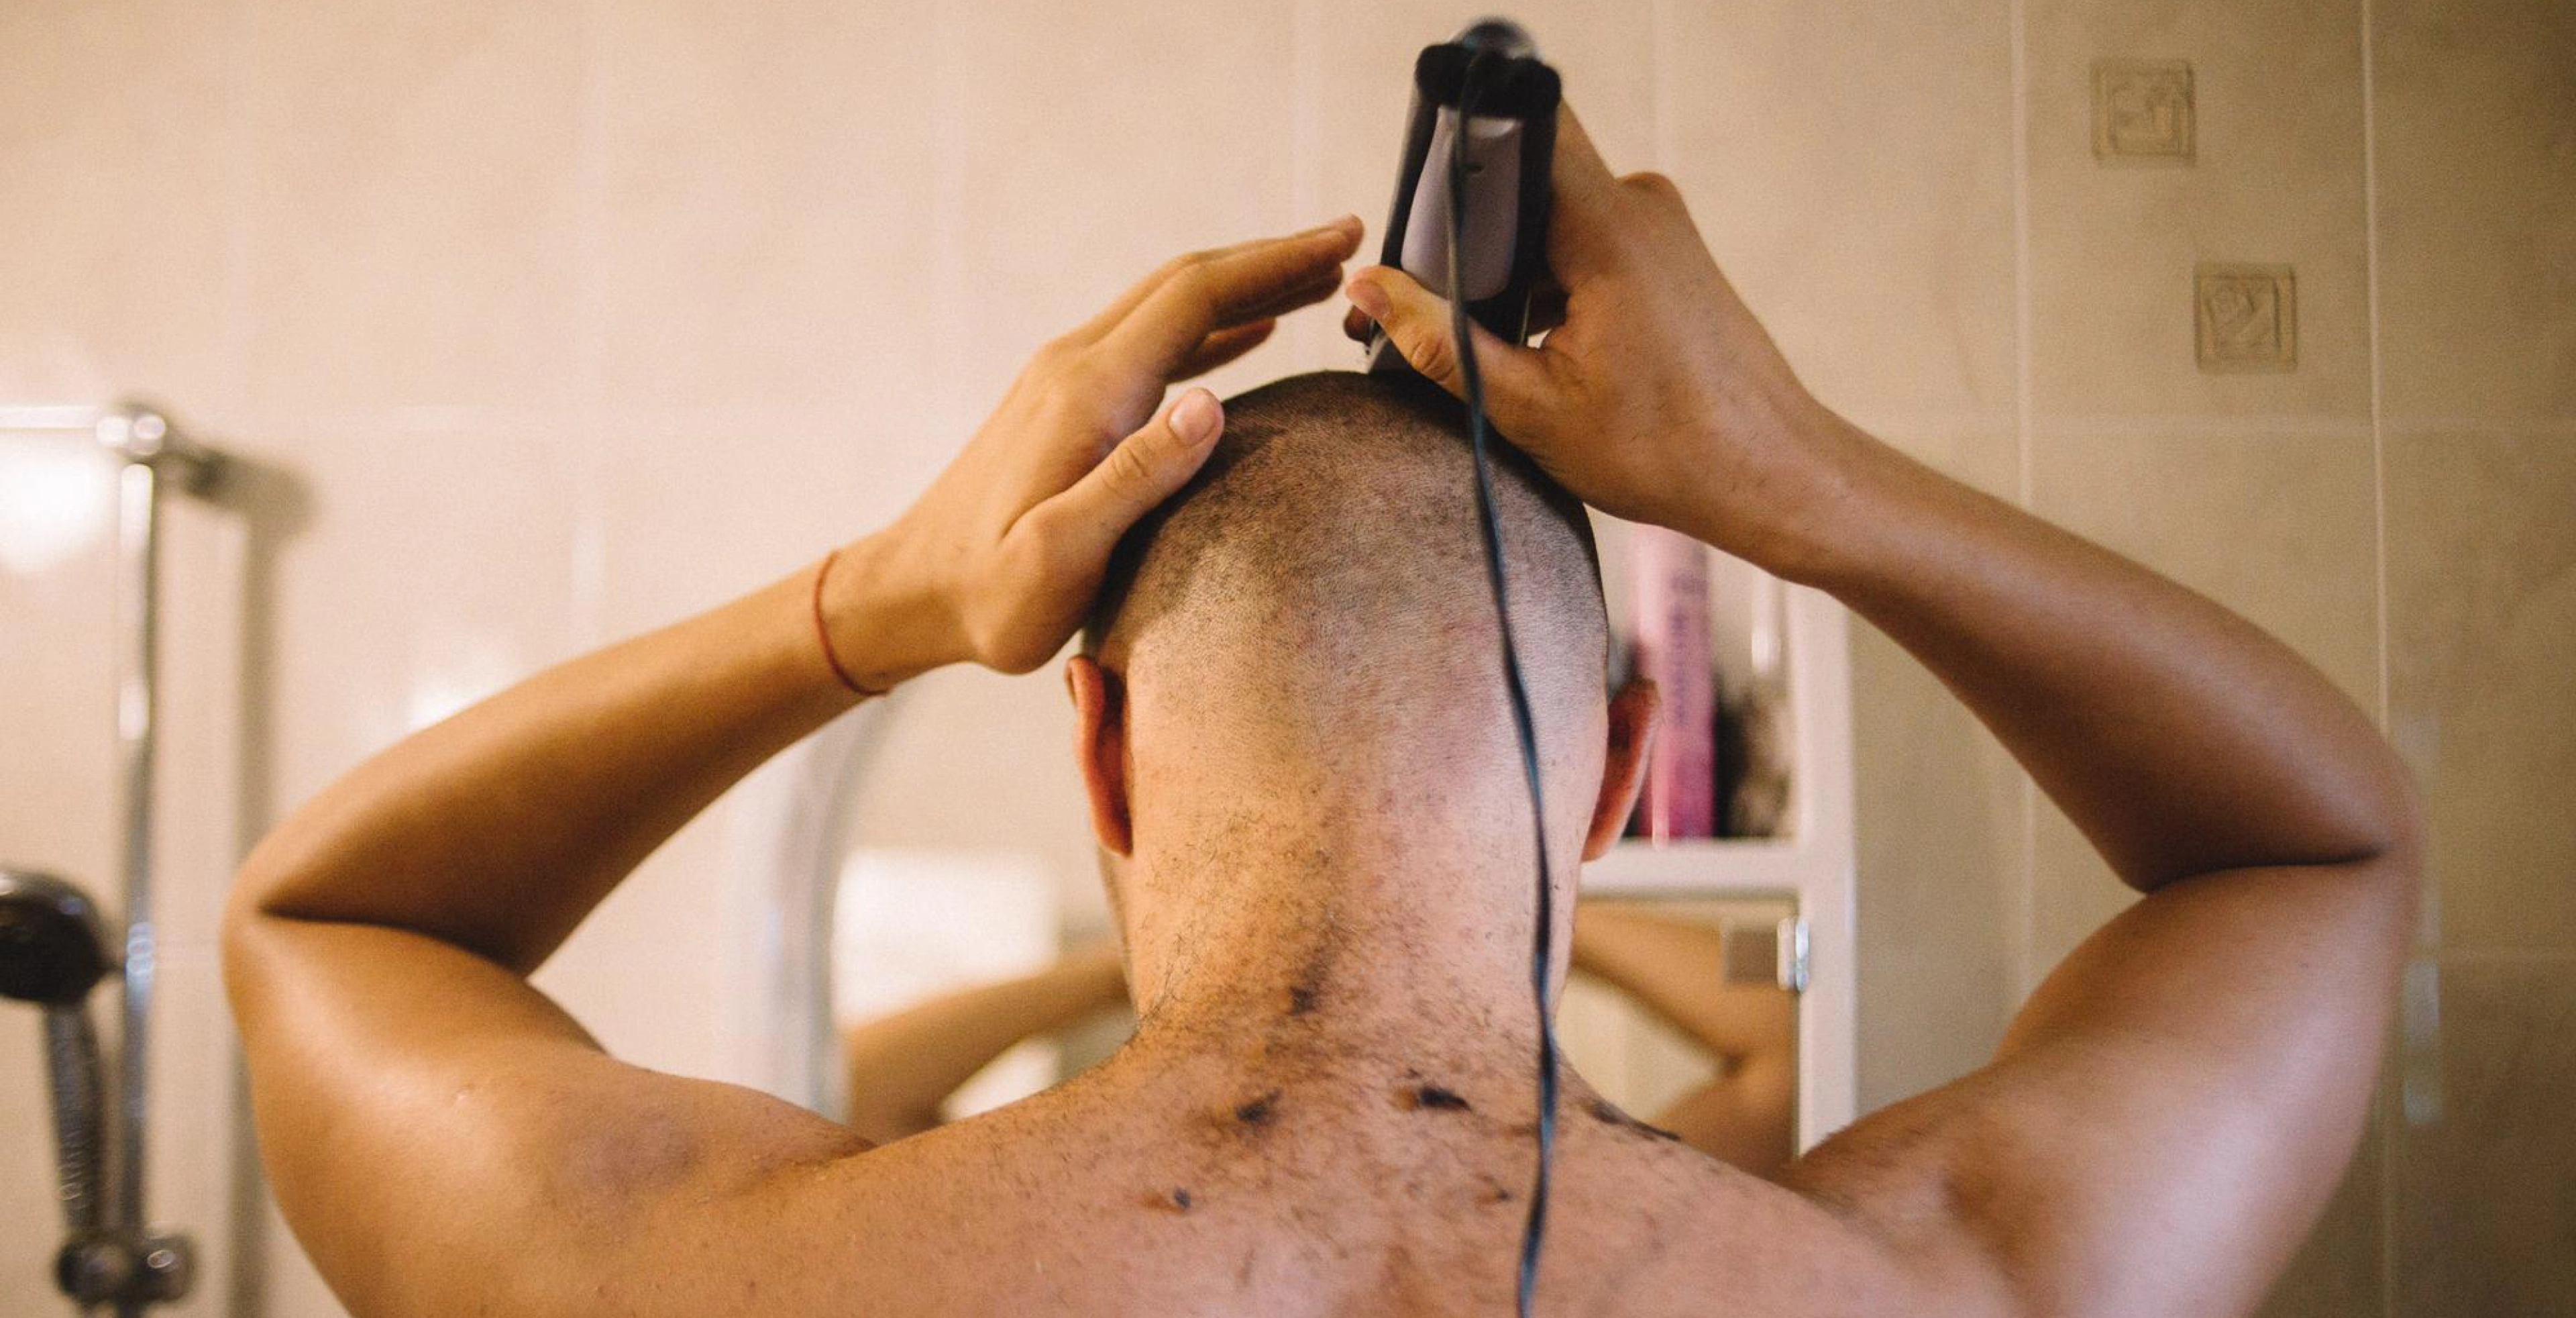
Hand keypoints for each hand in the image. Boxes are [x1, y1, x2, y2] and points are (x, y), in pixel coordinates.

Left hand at [834, 217, 1364, 682]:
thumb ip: (1134, 479)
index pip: (1197, 297)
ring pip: (1171, 306)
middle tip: (1351, 240)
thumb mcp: (1061, 554)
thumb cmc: (989, 595)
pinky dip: (1214, 325)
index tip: (1344, 240)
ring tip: (1320, 277)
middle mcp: (1077, 366)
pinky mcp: (1065, 403)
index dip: (1275, 263)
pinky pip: (1153, 343)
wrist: (910, 595)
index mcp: (1088, 391)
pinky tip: (1253, 333)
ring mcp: (1067, 380)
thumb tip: (1209, 404)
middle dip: (1273, 256)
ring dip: (1248, 284)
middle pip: (1188, 283)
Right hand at [1343, 110, 1861, 574]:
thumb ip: (1440, 340)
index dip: (1452, 164)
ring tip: (1478, 338)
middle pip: (1520, 176)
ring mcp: (1656, 223)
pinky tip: (1527, 341)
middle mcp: (1639, 205)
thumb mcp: (1528, 407)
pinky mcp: (1663, 249)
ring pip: (1546, 212)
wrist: (1769, 474)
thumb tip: (1370, 287)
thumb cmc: (1666, 452)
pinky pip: (1580, 236)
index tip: (1414, 234)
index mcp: (1609, 229)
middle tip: (1426, 308)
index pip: (1518, 131)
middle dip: (1465, 235)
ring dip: (1503, 265)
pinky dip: (1542, 278)